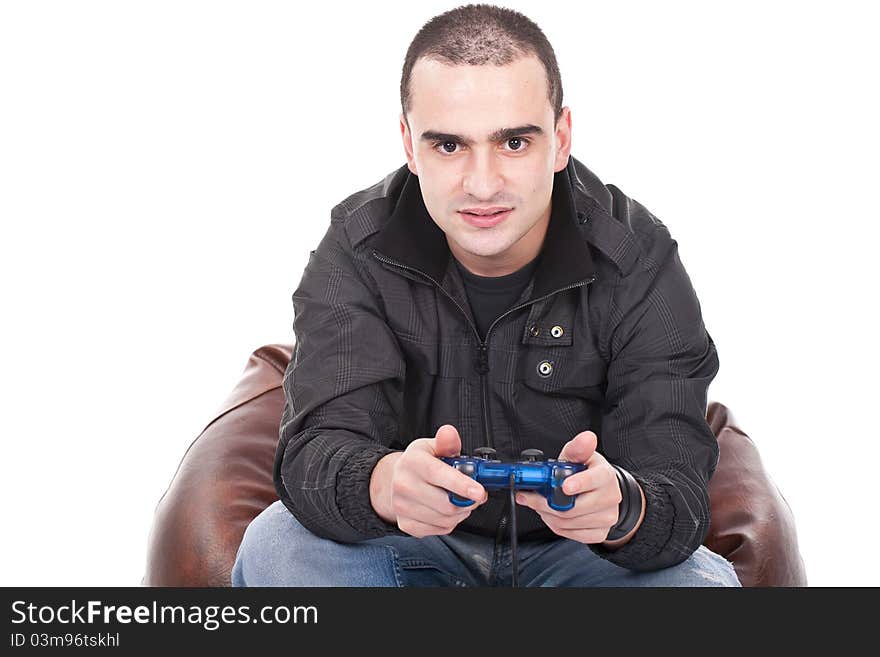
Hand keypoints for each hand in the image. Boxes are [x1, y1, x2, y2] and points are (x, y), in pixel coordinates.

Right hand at [370, 424, 487, 537]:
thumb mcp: (432, 447)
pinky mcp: (405, 524)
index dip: (462, 485)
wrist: (396, 480)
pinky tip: (446, 511)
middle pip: (446, 503)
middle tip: (475, 494)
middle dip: (468, 501)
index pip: (438, 474)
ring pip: (445, 519)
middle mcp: (403, 484)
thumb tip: (449, 433)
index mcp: (412, 462)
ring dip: (460, 512)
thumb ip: (447, 442)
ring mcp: (402, 506)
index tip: (479, 492)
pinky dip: (449, 523)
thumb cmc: (419, 464)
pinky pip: (439, 530)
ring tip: (459, 500)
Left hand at [514, 430, 623, 543]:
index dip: (579, 483)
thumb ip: (577, 448)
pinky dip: (556, 525)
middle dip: (545, 503)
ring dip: (547, 514)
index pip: (594, 479)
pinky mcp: (600, 533)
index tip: (565, 486)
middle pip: (573, 507)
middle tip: (529, 497)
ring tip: (541, 504)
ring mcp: (607, 517)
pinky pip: (571, 534)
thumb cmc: (587, 472)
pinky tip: (552, 515)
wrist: (602, 491)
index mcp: (606, 475)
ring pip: (568, 522)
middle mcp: (611, 497)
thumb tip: (586, 438)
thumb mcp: (580, 456)